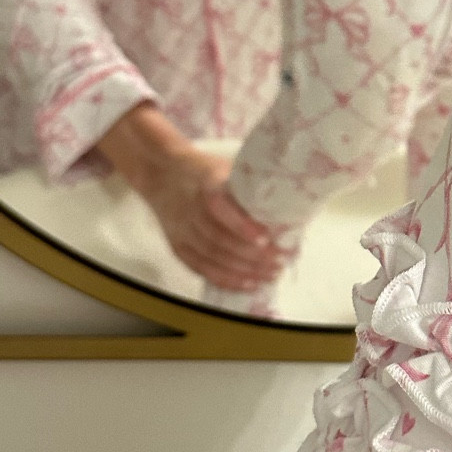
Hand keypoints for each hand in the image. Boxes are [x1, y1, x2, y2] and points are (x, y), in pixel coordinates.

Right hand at [97, 106, 285, 291]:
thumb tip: (290, 200)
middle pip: (220, 239)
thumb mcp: (225, 167)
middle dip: (253, 255)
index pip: (220, 208)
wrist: (160, 173)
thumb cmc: (202, 171)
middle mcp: (190, 210)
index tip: (266, 238)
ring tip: (271, 274)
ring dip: (244, 270)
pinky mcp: (178, 246)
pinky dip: (225, 279)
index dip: (242, 226)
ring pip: (213, 257)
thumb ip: (249, 184)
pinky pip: (201, 268)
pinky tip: (248, 284)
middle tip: (280, 260)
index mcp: (205, 184)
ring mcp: (182, 230)